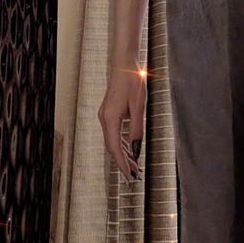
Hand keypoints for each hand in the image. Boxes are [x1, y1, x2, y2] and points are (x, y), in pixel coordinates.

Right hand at [98, 64, 145, 183]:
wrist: (124, 65)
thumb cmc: (132, 82)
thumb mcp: (139, 106)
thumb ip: (136, 128)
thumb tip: (136, 148)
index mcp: (110, 118)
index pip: (115, 148)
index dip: (122, 164)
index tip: (129, 176)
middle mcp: (104, 118)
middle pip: (113, 146)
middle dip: (123, 161)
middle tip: (134, 175)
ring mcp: (105, 116)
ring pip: (113, 140)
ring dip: (123, 153)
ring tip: (134, 165)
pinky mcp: (109, 112)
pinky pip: (114, 133)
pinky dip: (122, 143)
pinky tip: (129, 149)